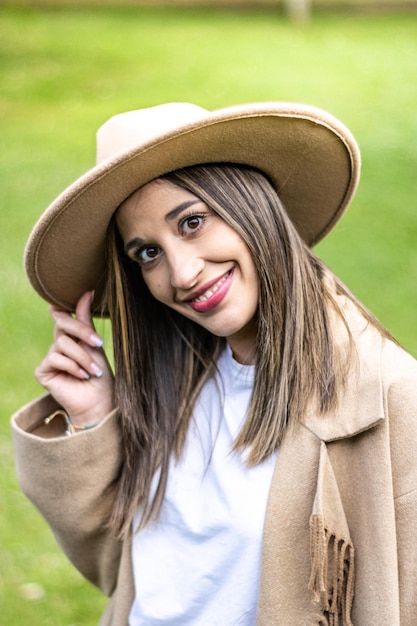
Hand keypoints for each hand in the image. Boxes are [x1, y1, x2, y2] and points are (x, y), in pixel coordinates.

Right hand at [35, 291, 114, 425]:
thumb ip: (86, 321)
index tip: (85, 294)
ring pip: (62, 344)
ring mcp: (50, 358)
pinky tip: (82, 376)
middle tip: (97, 343)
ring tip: (93, 371)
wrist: (99, 401)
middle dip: (81, 331)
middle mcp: (58, 346)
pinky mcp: (42, 371)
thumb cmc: (101, 375)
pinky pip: (54, 358)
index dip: (67, 308)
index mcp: (71, 337)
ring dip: (82, 357)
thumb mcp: (95, 345)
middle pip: (61, 324)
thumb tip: (87, 292)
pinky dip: (72, 366)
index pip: (64, 317)